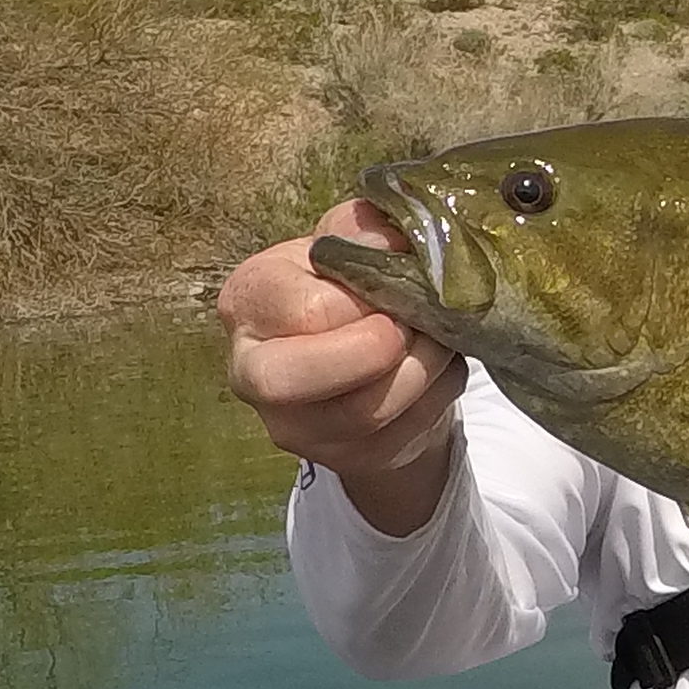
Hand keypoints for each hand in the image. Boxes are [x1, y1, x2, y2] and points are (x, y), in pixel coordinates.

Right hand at [215, 202, 464, 530]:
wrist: (364, 350)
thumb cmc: (348, 285)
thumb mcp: (348, 240)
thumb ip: (361, 229)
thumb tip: (388, 244)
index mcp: (247, 302)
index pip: (302, 310)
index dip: (359, 298)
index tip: (386, 282)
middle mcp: (252, 372)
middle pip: (291, 381)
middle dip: (371, 350)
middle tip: (409, 326)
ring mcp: (295, 427)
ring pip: (364, 412)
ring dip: (422, 367)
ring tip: (437, 336)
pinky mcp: (344, 459)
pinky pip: (404, 432)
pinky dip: (440, 393)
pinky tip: (440, 367)